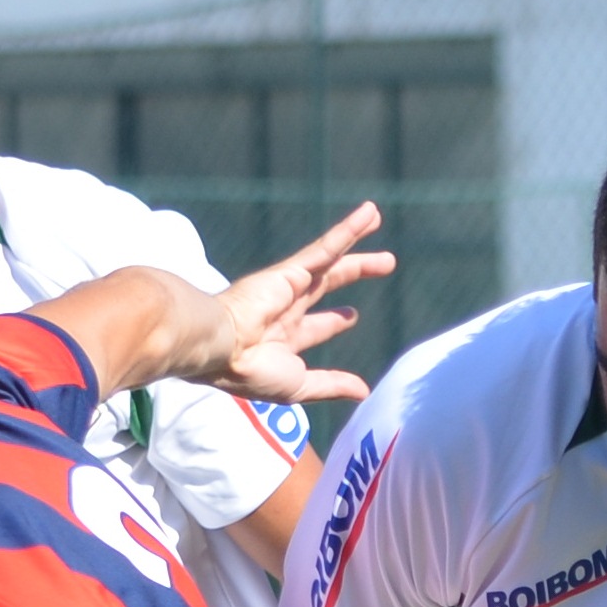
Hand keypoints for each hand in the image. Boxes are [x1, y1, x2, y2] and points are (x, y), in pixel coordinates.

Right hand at [212, 204, 396, 405]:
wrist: (223, 347)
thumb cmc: (252, 373)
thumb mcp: (300, 385)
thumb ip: (331, 385)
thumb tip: (363, 392)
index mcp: (284, 338)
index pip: (316, 326)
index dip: (335, 321)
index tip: (352, 315)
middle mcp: (287, 307)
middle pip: (329, 282)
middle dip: (354, 271)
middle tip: (383, 261)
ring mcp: (288, 285)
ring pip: (330, 257)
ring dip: (355, 238)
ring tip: (375, 216)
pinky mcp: (291, 270)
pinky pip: (325, 247)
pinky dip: (347, 230)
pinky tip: (367, 214)